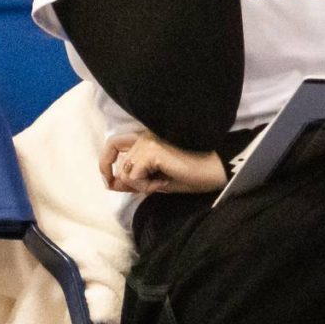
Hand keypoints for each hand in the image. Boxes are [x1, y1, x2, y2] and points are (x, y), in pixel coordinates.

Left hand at [101, 133, 228, 195]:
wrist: (218, 171)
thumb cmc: (194, 175)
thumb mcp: (158, 180)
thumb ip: (134, 179)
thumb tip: (110, 183)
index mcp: (147, 137)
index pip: (114, 144)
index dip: (106, 162)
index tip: (109, 181)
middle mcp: (144, 135)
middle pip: (119, 162)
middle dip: (127, 181)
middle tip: (149, 188)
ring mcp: (147, 141)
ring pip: (125, 172)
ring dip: (141, 185)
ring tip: (163, 183)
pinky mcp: (152, 150)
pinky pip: (133, 177)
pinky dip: (146, 186)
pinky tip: (164, 183)